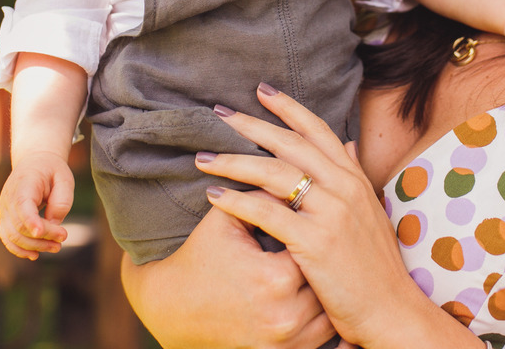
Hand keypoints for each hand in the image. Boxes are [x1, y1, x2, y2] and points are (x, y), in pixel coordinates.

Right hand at [0, 150, 73, 259]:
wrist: (34, 161)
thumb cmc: (52, 170)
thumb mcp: (64, 178)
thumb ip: (62, 200)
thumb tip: (53, 224)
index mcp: (24, 182)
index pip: (23, 205)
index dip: (30, 221)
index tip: (41, 233)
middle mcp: (9, 197)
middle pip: (20, 225)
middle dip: (42, 236)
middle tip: (64, 237)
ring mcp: (4, 208)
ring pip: (12, 235)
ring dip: (33, 246)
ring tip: (56, 247)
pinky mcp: (5, 218)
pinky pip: (7, 237)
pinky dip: (19, 249)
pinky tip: (35, 255)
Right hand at [121, 201, 336, 348]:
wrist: (173, 307)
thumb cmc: (200, 256)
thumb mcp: (225, 219)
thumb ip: (263, 194)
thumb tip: (295, 173)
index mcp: (275, 278)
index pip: (316, 242)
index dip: (315, 228)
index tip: (315, 217)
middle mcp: (286, 315)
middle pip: (328, 277)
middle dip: (327, 258)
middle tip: (331, 239)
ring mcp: (287, 340)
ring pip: (331, 310)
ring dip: (331, 289)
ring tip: (331, 266)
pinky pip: (322, 337)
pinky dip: (326, 317)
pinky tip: (327, 296)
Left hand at [201, 85, 478, 348]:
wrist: (392, 310)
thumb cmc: (376, 268)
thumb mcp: (370, 214)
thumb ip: (354, 178)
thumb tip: (346, 146)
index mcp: (356, 179)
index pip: (318, 131)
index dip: (289, 108)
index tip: (261, 91)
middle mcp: (345, 188)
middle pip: (290, 144)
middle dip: (251, 125)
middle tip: (219, 113)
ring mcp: (331, 213)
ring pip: (274, 173)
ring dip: (233, 161)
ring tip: (203, 157)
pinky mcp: (314, 241)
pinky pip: (267, 212)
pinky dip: (236, 201)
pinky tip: (213, 195)